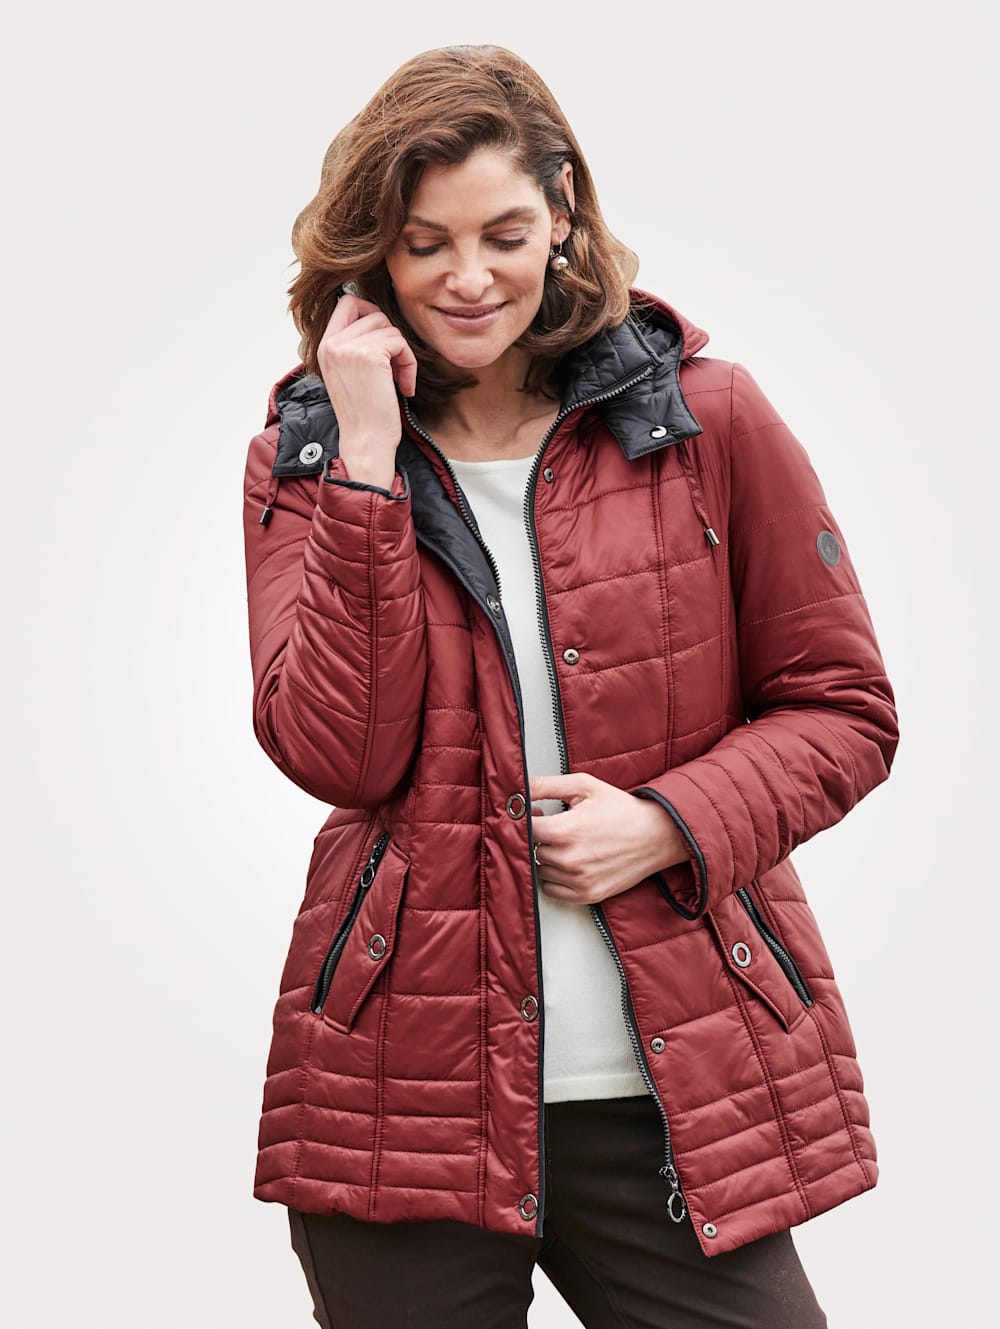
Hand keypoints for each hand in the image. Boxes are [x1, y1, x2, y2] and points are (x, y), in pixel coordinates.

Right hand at [317, 293, 417, 488]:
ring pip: (389, 327)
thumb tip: (376, 317)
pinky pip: (400, 343)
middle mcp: (332, 343)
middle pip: (372, 312)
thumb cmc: (364, 414)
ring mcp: (349, 347)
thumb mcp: (348, 372)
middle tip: (393, 363)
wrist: (365, 442)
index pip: (346, 302)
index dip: (370, 311)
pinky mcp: (370, 355)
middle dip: (389, 335)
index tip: (382, 338)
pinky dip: (409, 363)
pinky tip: (404, 386)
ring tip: (398, 379)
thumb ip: (353, 344)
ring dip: (402, 353)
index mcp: (325, 346)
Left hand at [528, 773, 687, 905]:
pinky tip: (566, 862)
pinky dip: (553, 878)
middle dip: (538, 837)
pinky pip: (551, 890)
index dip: (525, 820)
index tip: (534, 815)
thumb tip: (519, 789)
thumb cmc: (622, 809)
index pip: (525, 830)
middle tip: (552, 826)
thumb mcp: (584, 786)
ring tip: (564, 843)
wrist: (656, 835)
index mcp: (567, 831)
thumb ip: (546, 786)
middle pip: (532, 850)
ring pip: (540, 870)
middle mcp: (570, 859)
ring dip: (545, 858)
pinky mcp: (588, 894)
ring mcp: (579, 880)